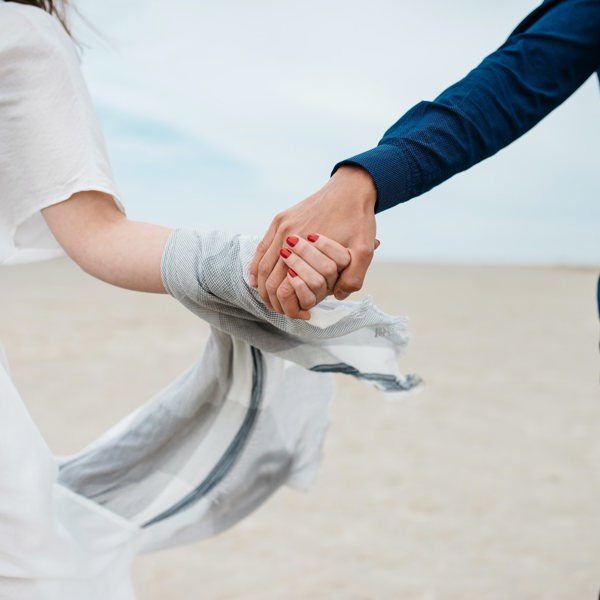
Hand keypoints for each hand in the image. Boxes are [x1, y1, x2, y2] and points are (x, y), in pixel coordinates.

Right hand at [249, 165, 377, 317]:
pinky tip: (256, 279)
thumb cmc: (359, 220)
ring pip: (261, 264)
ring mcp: (281, 226)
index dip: (288, 306)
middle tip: (282, 311)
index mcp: (306, 246)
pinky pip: (261, 247)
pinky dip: (256, 266)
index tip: (300, 315)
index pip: (285, 287)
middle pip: (268, 278)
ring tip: (270, 300)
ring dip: (262, 286)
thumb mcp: (364, 251)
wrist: (351, 188)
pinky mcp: (280, 219)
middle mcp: (288, 235)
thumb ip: (353, 277)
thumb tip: (335, 296)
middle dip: (272, 300)